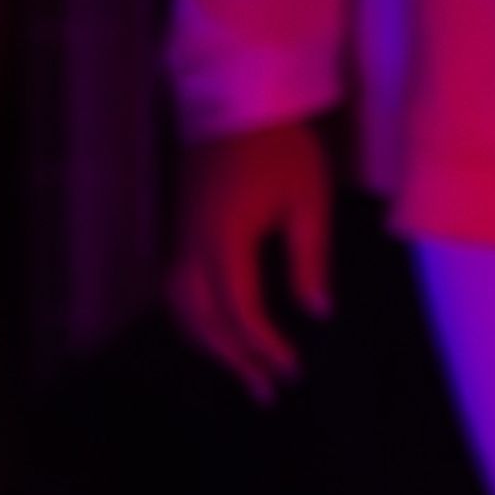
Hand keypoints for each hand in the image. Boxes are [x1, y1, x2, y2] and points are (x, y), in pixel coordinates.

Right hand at [167, 115, 334, 403]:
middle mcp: (191, 247)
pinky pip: (176, 291)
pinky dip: (194, 321)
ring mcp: (180, 239)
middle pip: (202, 320)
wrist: (236, 101)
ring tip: (240, 370)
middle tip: (266, 392)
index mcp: (224, 241)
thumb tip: (317, 312)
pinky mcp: (180, 231)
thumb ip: (310, 259)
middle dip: (234, 359)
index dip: (265, 344)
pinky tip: (215, 332)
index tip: (292, 370)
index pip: (240, 309)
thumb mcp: (309, 201)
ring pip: (180, 309)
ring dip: (208, 345)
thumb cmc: (281, 148)